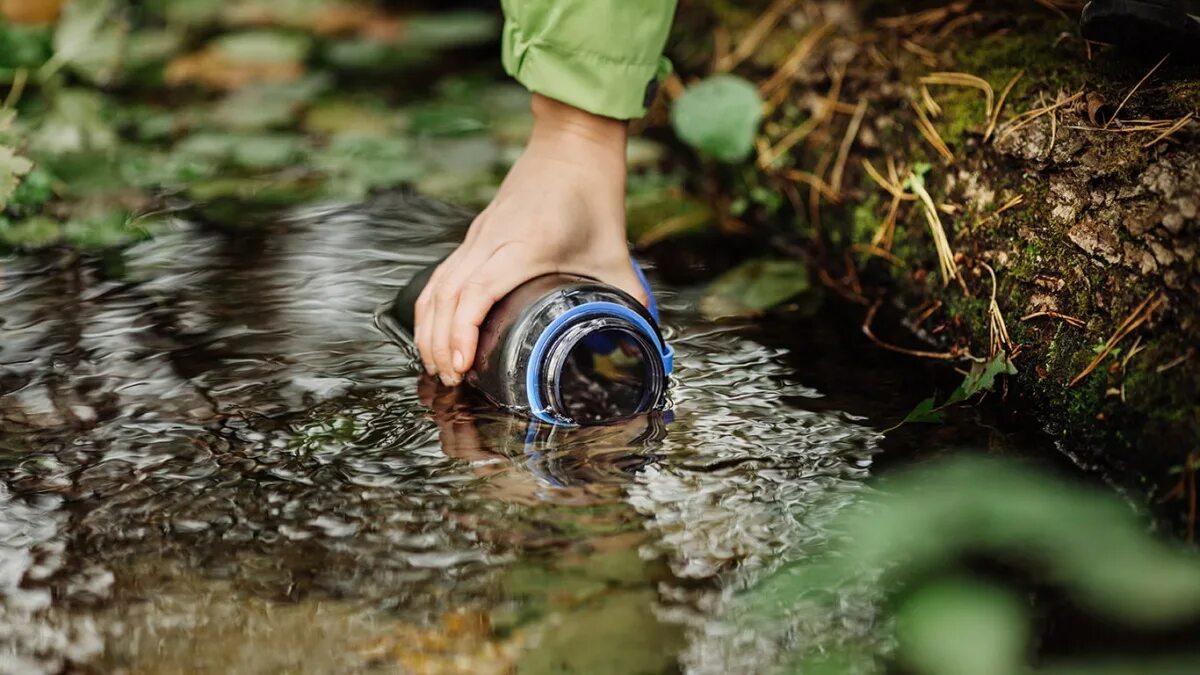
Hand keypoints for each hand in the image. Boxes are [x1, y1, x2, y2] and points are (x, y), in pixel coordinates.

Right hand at [414, 94, 646, 385]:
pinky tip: (433, 331)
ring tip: (439, 365)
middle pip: (448, 295)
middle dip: (440, 342)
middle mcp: (493, 240)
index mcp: (526, 244)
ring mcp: (479, 236)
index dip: (463, 330)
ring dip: (430, 328)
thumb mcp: (616, 251)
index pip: (478, 290)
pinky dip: (432, 307)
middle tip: (450, 380)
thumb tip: (641, 335)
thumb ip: (627, 296)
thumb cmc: (592, 193)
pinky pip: (441, 274)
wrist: (572, 145)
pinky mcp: (475, 236)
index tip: (462, 364)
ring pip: (438, 286)